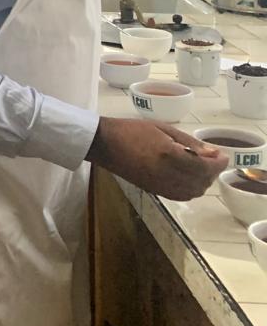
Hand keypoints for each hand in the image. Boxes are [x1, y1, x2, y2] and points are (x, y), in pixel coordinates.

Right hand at [88, 117, 226, 200]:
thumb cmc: (131, 130)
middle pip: (203, 180)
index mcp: (170, 155)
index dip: (219, 162)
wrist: (104, 144)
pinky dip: (191, 189)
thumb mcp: (162, 128)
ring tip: (200, 168)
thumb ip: (189, 142)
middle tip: (211, 158)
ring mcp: (161, 185)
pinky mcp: (155, 190)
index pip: (206, 166)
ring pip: (194, 191)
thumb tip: (211, 153)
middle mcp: (168, 174)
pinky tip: (188, 178)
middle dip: (212, 171)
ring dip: (203, 181)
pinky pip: (182, 196)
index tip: (221, 154)